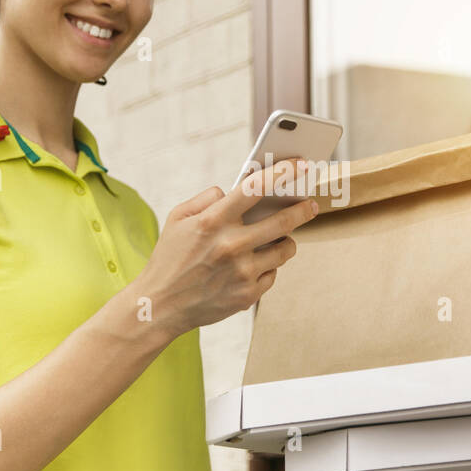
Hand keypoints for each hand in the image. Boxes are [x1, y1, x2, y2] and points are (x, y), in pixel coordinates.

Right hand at [134, 157, 317, 336]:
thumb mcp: (177, 219)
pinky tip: (254, 265)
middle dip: (302, 209)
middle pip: (283, 222)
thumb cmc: (169, 258)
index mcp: (212, 222)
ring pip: (285, 250)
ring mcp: (242, 273)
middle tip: (310, 204)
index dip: (281, 173)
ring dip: (286, 241)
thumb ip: (206, 199)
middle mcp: (230, 246)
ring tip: (280, 238)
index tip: (300, 165)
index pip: (254, 189)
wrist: (160, 305)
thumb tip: (231, 191)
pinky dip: (267, 266)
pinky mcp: (248, 295)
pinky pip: (272, 273)